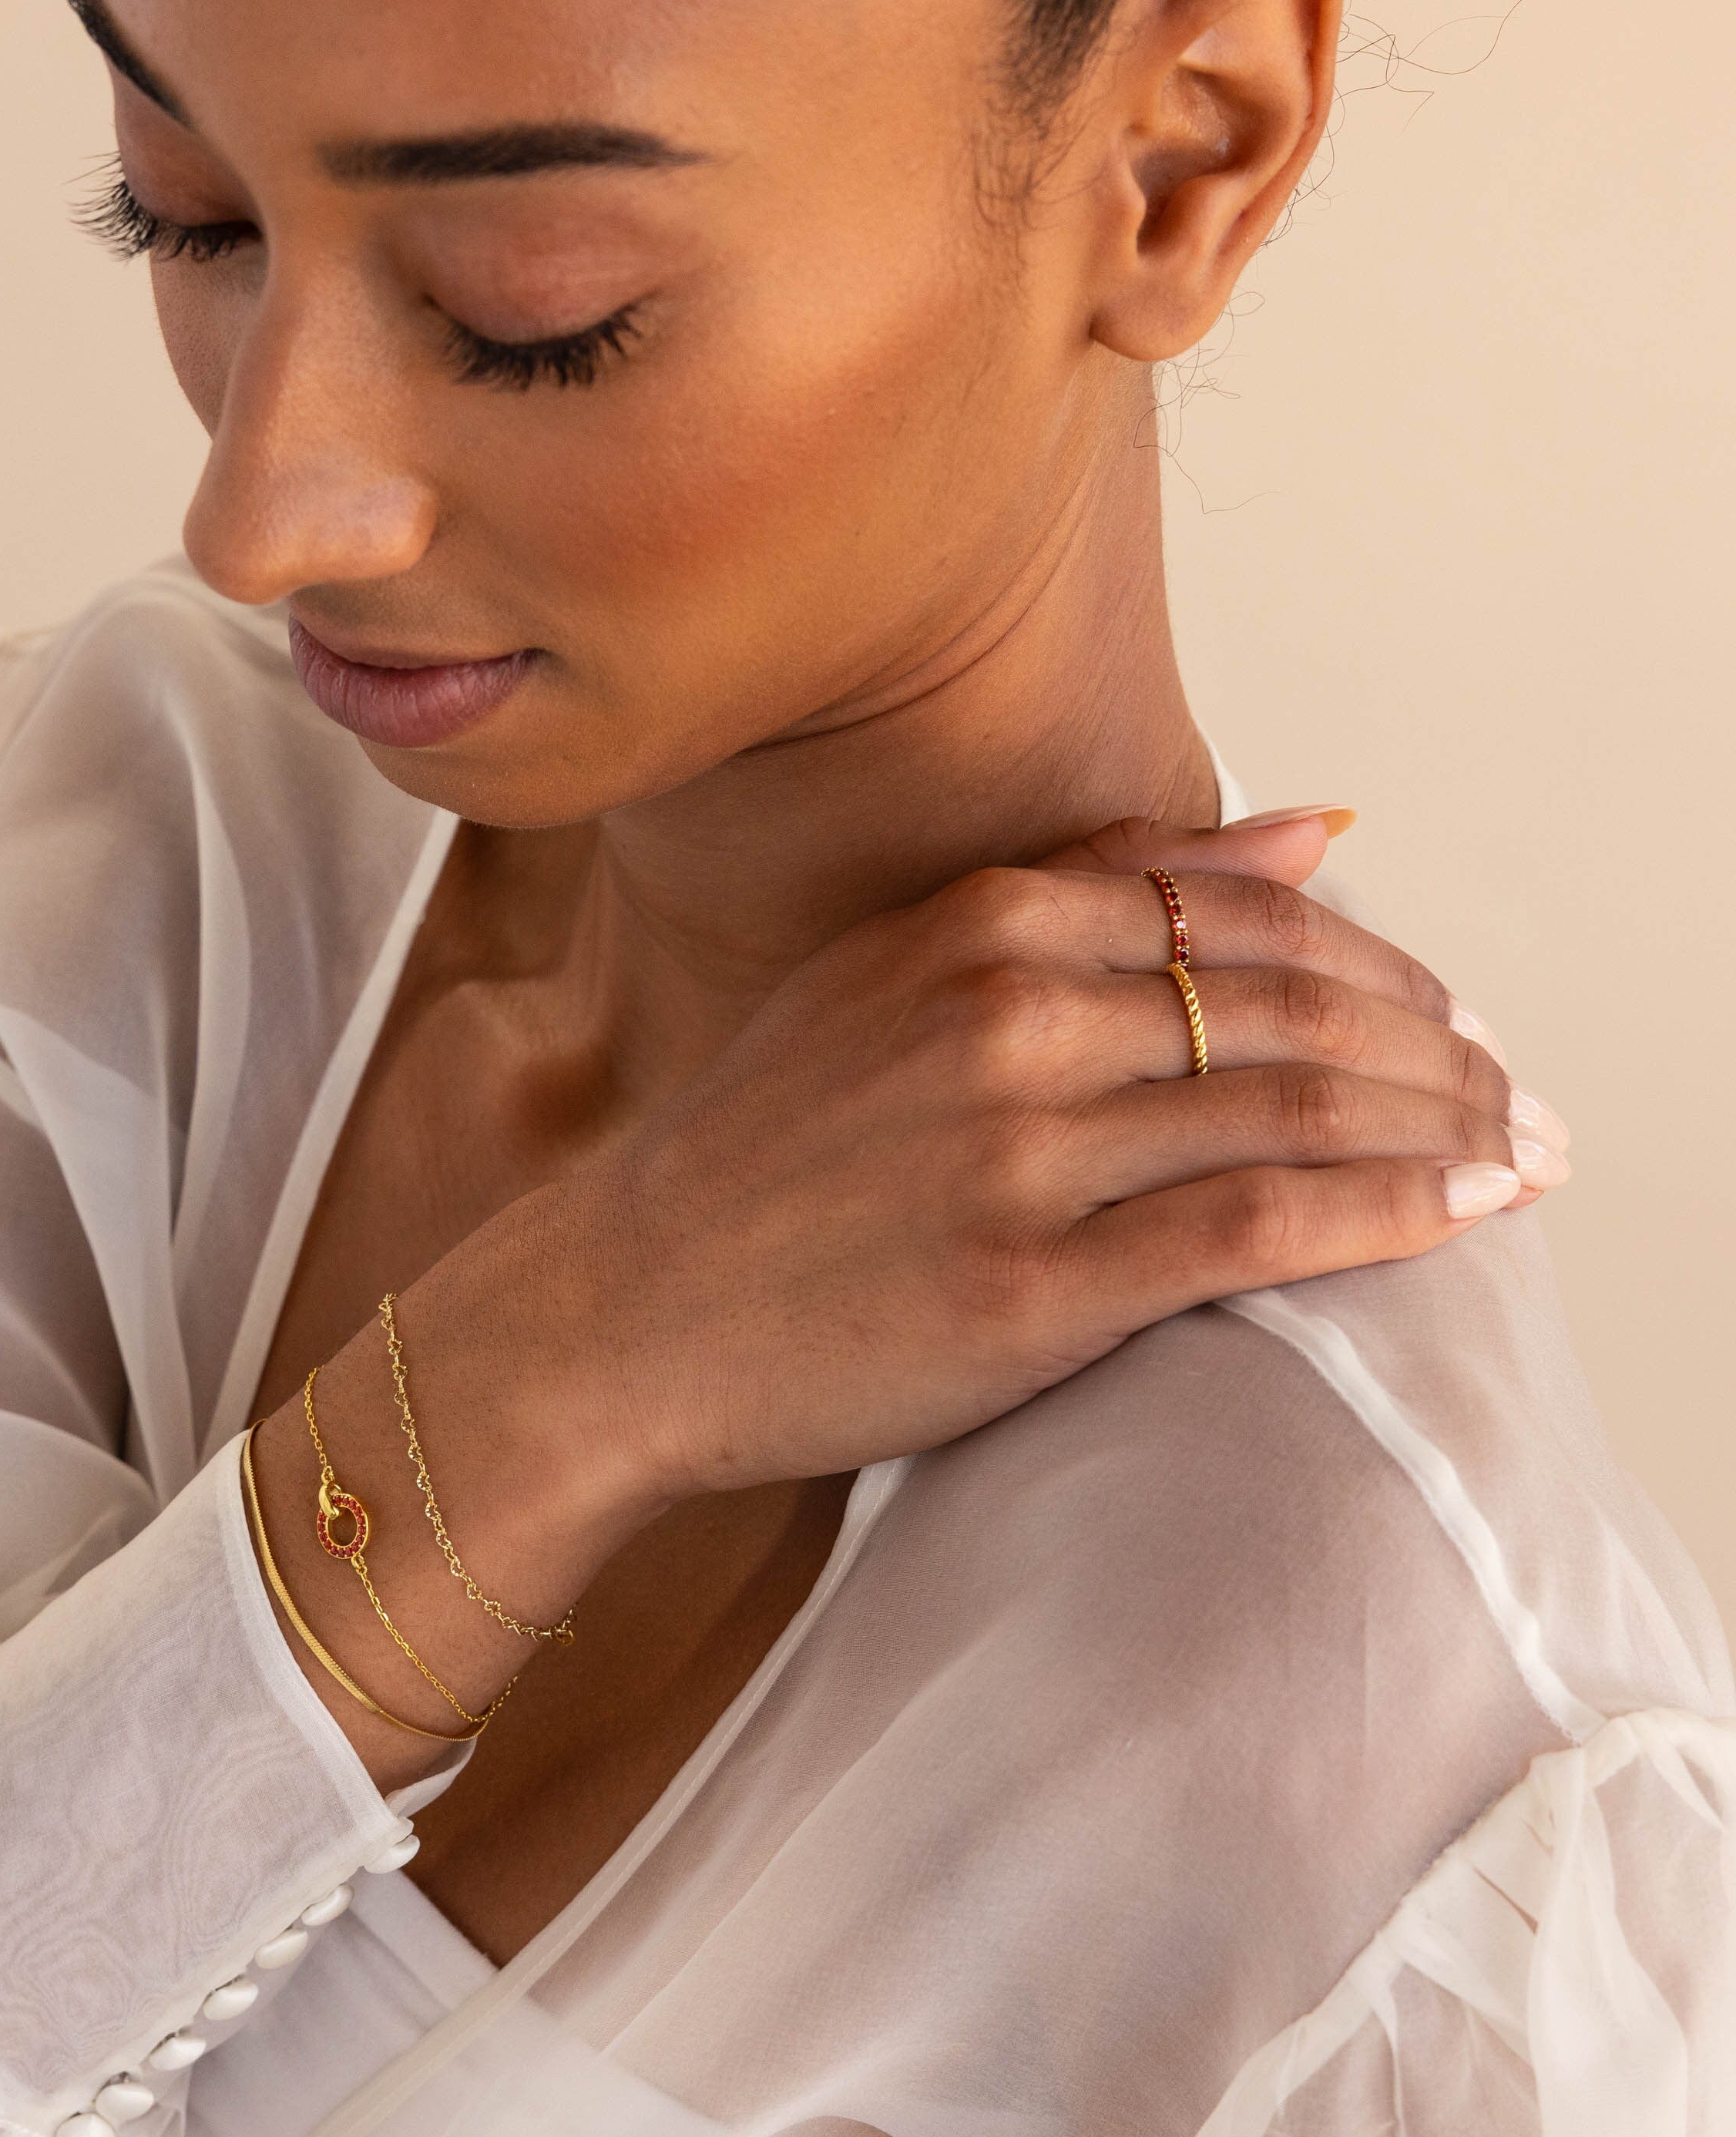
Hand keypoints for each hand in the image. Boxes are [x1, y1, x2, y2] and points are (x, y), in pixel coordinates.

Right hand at [510, 809, 1566, 1505]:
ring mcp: (1018, 1146)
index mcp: (975, 923)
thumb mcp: (897, 978)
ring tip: (1512, 1150)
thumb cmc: (757, 1157)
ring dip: (1439, 1123)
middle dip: (1435, 1046)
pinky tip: (1464, 1210)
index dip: (1376, 960)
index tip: (1441, 1014)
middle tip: (1509, 1089)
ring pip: (1294, 1102)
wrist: (624, 1310)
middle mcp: (1005, 1012)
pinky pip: (1256, 1222)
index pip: (1241, 912)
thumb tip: (1308, 826)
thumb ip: (1097, 894)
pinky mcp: (1031, 1280)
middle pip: (1290, 1002)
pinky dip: (1386, 1209)